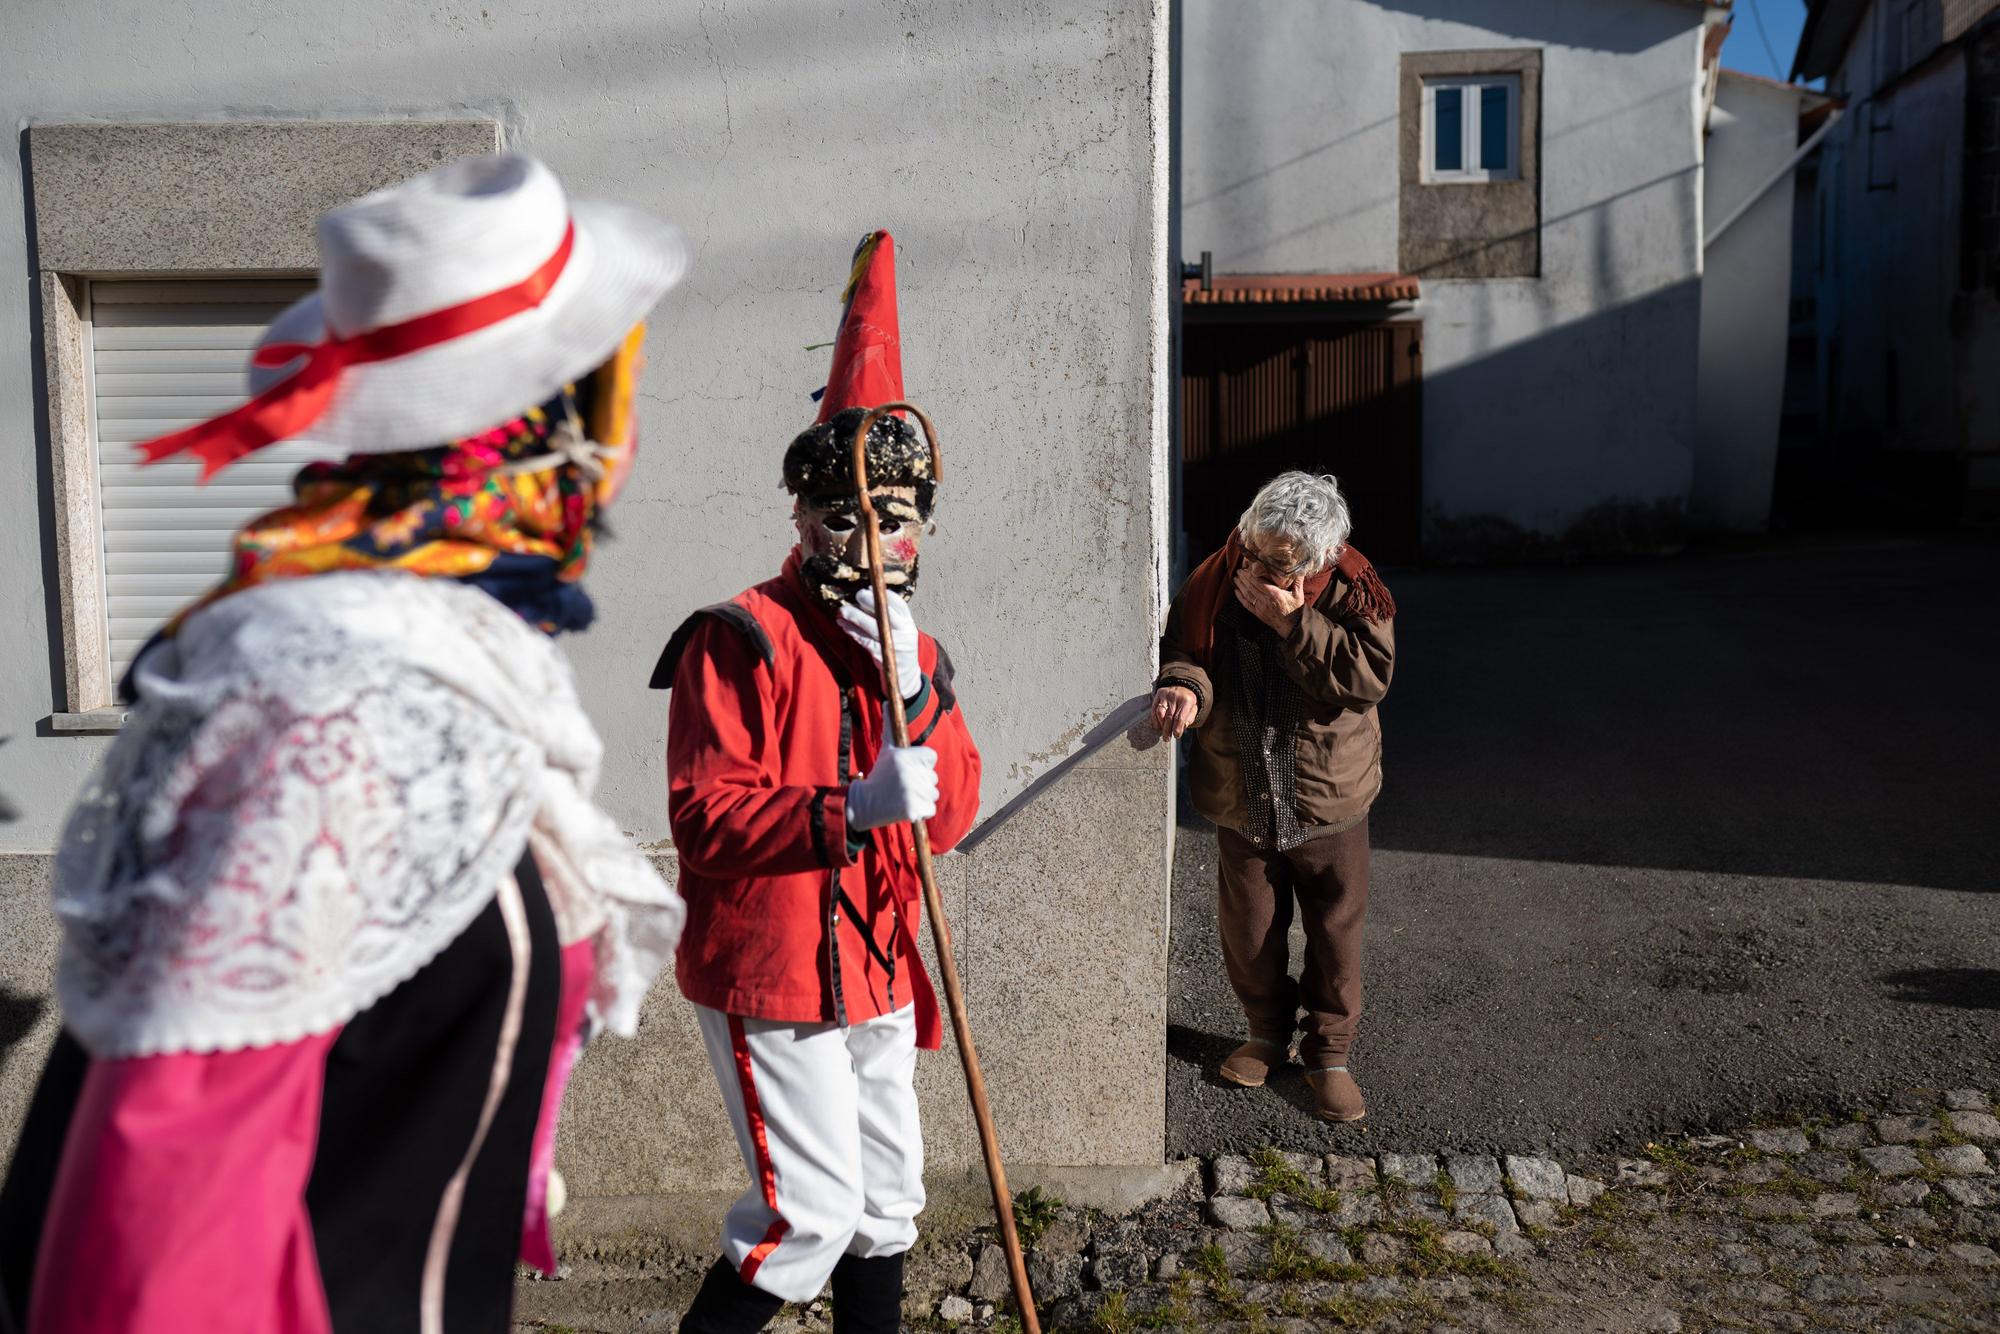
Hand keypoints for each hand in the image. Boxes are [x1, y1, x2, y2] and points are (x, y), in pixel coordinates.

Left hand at [838, 589, 922, 694]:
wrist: (905, 678)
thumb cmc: (899, 650)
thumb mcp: (901, 632)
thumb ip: (890, 618)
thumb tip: (866, 597)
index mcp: (909, 624)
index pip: (899, 604)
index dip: (885, 595)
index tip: (870, 588)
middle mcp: (904, 633)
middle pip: (886, 613)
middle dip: (870, 601)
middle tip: (857, 594)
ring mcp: (894, 645)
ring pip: (872, 626)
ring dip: (855, 617)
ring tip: (842, 611)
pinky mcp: (883, 656)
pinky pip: (865, 641)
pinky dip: (853, 631)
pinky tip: (844, 626)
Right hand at [846, 706, 940, 829]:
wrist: (865, 803)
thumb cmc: (879, 775)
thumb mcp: (886, 750)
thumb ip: (889, 727)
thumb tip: (887, 702)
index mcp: (905, 756)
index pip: (932, 757)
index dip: (923, 764)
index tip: (908, 770)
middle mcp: (910, 773)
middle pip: (933, 777)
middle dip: (921, 783)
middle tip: (902, 785)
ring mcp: (912, 792)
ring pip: (933, 794)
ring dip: (922, 797)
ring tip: (903, 796)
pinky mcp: (914, 810)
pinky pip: (930, 809)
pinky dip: (921, 811)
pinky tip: (905, 807)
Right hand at [1151, 685, 1197, 738]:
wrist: (1183, 686)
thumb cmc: (1187, 702)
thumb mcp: (1193, 709)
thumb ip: (1189, 719)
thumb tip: (1181, 728)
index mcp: (1187, 700)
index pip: (1180, 717)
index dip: (1177, 728)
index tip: (1176, 736)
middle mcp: (1175, 696)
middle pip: (1169, 716)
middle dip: (1167, 729)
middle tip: (1167, 739)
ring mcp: (1166, 694)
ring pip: (1160, 712)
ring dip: (1161, 724)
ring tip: (1163, 732)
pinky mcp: (1159, 694)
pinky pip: (1154, 708)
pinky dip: (1155, 718)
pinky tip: (1157, 725)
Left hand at [1233, 564, 1306, 632]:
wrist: (1292, 626)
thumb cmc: (1295, 609)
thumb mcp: (1298, 594)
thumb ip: (1298, 581)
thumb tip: (1300, 569)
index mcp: (1275, 594)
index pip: (1259, 582)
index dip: (1251, 575)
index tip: (1246, 569)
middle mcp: (1266, 600)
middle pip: (1251, 587)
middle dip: (1244, 578)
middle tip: (1238, 571)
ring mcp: (1260, 607)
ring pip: (1247, 594)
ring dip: (1240, 586)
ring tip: (1235, 578)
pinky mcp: (1258, 613)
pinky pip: (1247, 604)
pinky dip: (1240, 598)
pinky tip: (1236, 591)